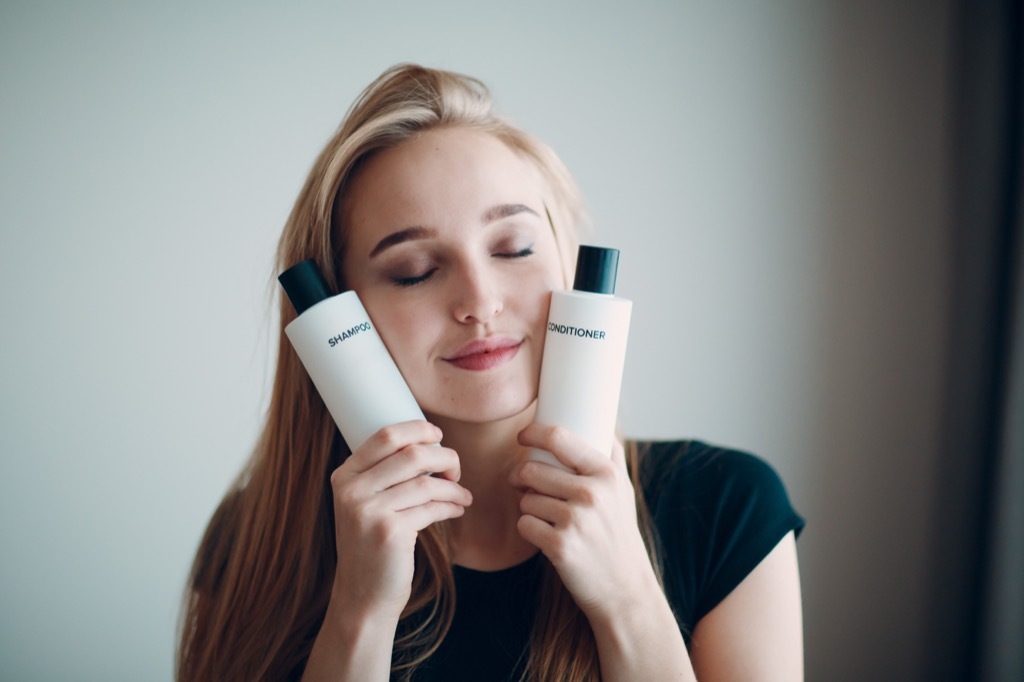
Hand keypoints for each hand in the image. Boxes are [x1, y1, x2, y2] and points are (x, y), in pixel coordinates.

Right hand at [329, 420, 472, 618]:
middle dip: (444, 457)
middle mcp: (352, 490)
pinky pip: (431, 507)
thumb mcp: (367, 504)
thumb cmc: (373, 544)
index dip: (418, 429)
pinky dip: (451, 505)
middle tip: (456, 470)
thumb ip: (386, 474)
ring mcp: (368, 511)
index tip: (439, 436)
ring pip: (426, 482)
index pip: (386, 435)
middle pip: (412, 454)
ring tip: (463, 495)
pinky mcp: (389, 532)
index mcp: (345, 476)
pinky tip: (457, 509)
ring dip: (453, 487)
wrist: (363, 595)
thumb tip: (430, 442)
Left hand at [510, 424, 657, 619]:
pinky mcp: (560, 546)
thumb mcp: (624, 492)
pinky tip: (546, 537)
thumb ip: (611, 456)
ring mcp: (576, 520)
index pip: (559, 438)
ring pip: (525, 499)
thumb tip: (602, 418)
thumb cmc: (619, 534)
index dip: (533, 432)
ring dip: (528, 507)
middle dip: (520, 477)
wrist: (625, 588)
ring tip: (548, 518)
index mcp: (607, 474)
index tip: (523, 436)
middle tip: (522, 484)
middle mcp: (592, 493)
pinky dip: (529, 530)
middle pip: (531, 470)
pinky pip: (524, 524)